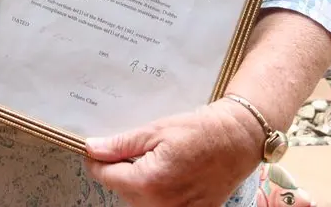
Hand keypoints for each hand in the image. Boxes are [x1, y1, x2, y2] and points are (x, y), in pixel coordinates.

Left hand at [84, 99, 265, 206]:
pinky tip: (170, 175)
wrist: (238, 140)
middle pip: (121, 191)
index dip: (98, 160)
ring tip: (158, 160)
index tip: (98, 149)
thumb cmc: (200, 131)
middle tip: (138, 149)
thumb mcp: (156, 130)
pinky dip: (157, 193)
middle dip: (121, 170)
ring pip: (139, 202)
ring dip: (139, 183)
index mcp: (148, 182)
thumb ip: (121, 144)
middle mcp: (160, 205)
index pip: (105, 177)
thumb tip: (92, 148)